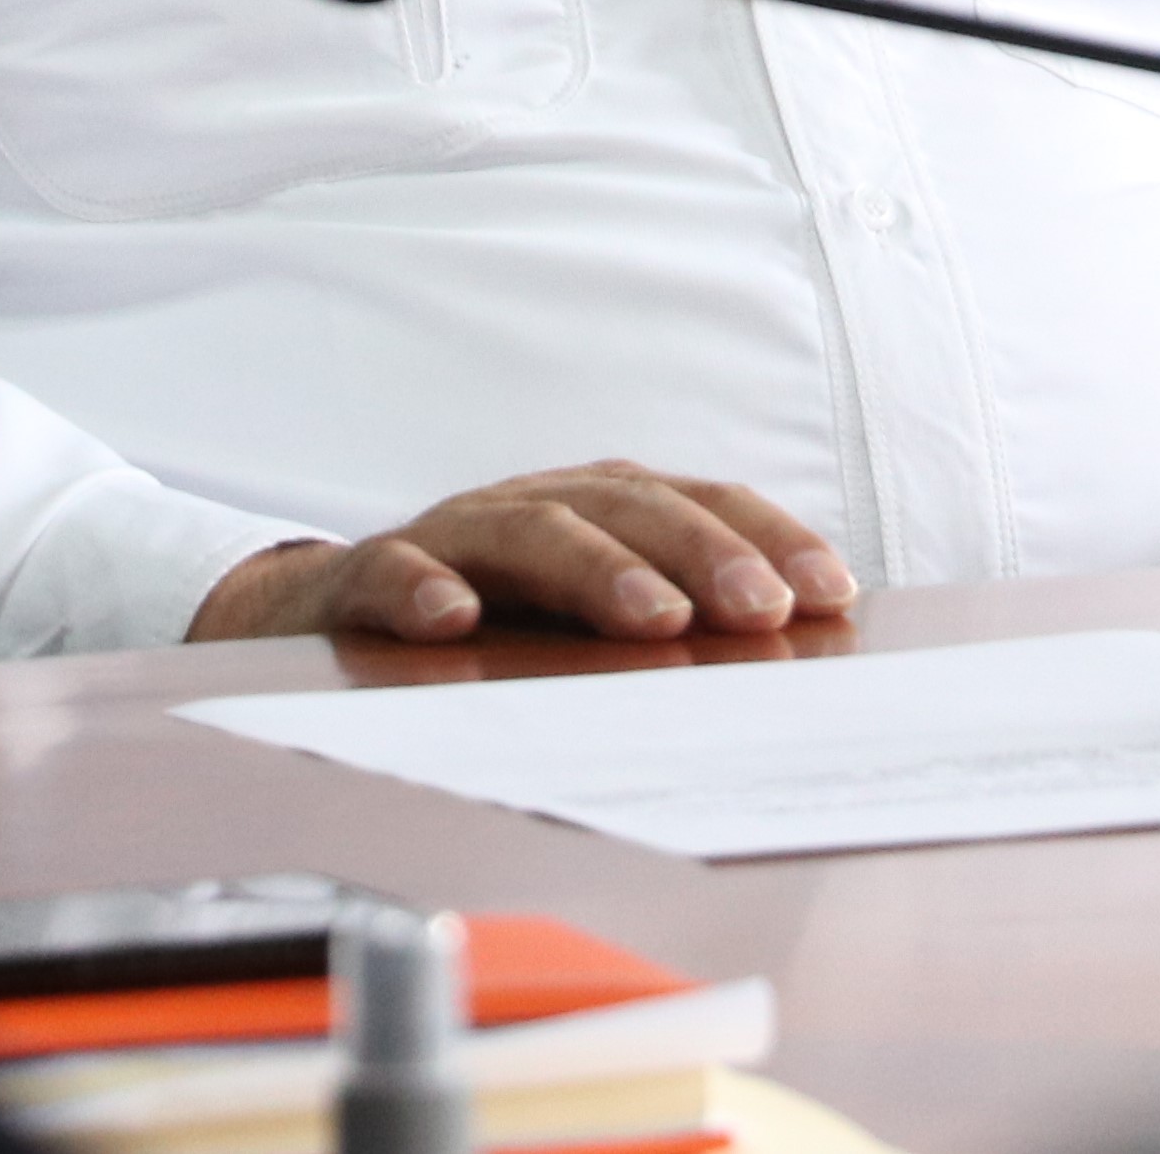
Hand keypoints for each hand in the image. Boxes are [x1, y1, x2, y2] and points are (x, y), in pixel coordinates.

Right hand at [188, 462, 861, 645]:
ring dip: (596, 570)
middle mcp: (536, 505)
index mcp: (600, 507)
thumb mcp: (585, 615)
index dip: (768, 538)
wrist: (329, 610)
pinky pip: (392, 572)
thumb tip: (790, 656)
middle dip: (704, 554)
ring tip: (657, 619)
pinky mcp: (369, 576)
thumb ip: (671, 621)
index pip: (699, 504)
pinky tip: (453, 619)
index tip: (831, 592)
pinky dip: (423, 589)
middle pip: (629, 509)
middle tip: (762, 610)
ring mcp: (453, 536)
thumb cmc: (492, 616)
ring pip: (529, 532)